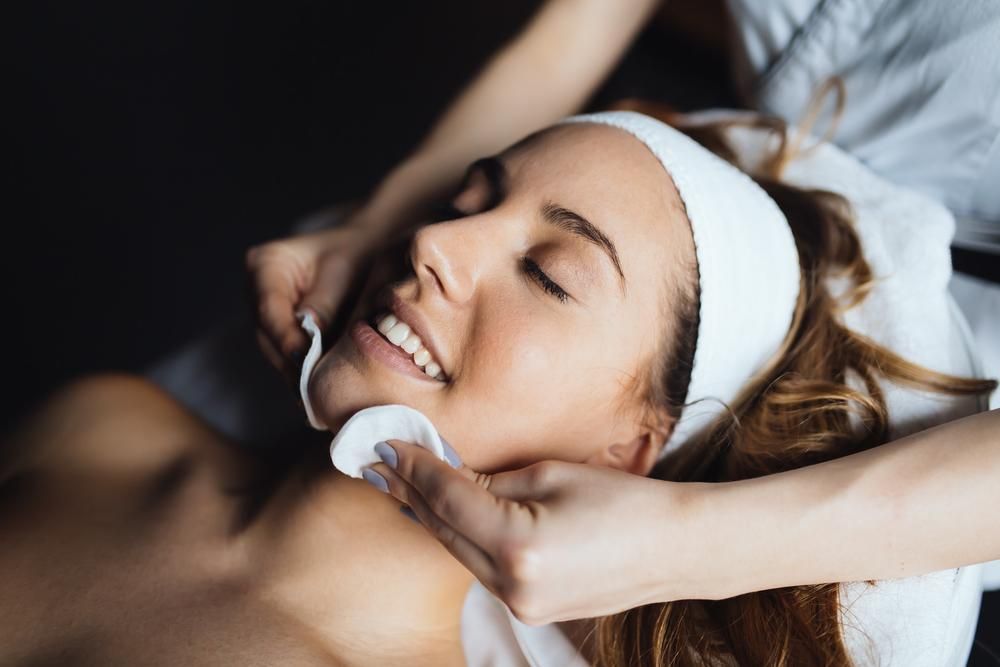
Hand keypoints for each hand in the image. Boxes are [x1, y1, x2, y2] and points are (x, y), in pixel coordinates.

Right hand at [246, 210, 378, 376]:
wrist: (363, 249)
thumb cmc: (354, 252)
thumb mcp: (343, 271)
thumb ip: (325, 303)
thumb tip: (310, 339)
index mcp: (266, 264)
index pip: (269, 308)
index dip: (285, 337)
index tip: (304, 359)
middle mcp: (256, 289)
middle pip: (267, 334)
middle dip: (290, 361)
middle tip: (312, 389)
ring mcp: (264, 310)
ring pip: (274, 348)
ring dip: (294, 370)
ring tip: (315, 395)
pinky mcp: (279, 327)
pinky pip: (286, 351)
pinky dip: (301, 367)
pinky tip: (317, 388)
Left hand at [369, 441, 694, 624]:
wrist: (674, 549)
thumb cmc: (621, 501)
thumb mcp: (550, 475)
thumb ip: (490, 479)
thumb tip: (445, 470)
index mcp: (517, 545)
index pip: (445, 498)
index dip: (412, 467)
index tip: (383, 443)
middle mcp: (510, 585)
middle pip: (441, 529)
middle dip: (409, 490)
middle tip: (378, 459)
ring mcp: (518, 605)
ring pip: (456, 550)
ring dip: (430, 514)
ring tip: (400, 480)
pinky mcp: (528, 610)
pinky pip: (479, 566)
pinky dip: (459, 536)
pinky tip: (443, 513)